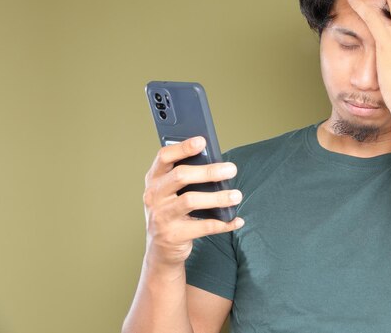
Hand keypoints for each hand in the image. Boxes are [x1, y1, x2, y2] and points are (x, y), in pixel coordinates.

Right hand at [142, 136, 243, 267]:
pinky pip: (202, 227)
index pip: (164, 157)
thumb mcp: (171, 192)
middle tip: (231, 169)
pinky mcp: (173, 235)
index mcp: (154, 179)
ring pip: (191, 200)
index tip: (202, 141)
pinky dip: (223, 223)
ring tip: (236, 195)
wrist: (160, 249)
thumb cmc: (171, 211)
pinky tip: (236, 219)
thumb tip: (217, 163)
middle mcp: (154, 195)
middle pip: (181, 176)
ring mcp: (161, 216)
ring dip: (218, 197)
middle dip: (209, 171)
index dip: (182, 147)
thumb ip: (186, 176)